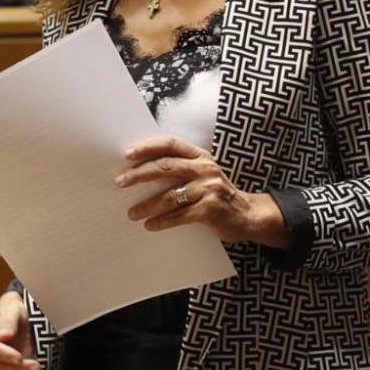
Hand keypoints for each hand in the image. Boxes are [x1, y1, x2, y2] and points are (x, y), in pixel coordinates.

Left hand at [117, 136, 289, 248]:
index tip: (127, 154)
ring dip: (147, 205)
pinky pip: (179, 215)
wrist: (248, 214)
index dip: (148, 147)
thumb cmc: (218, 194)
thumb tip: (142, 172)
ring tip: (132, 213)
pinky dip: (162, 221)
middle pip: (165, 166)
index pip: (170, 144)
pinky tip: (150, 225)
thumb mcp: (204, 174)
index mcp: (200, 156)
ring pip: (169, 195)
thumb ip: (181, 169)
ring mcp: (209, 189)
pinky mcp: (210, 209)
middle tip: (120, 182)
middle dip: (139, 174)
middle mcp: (205, 168)